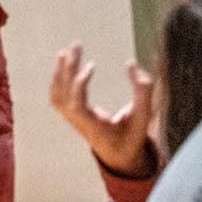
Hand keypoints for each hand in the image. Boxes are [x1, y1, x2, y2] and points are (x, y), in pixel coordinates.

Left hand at [48, 42, 155, 177]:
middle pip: (64, 95)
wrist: (119, 155)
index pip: (77, 106)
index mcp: (94, 128)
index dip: (79, 85)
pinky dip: (57, 78)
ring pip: (57, 94)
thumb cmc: (132, 135)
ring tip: (68, 50)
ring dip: (60, 71)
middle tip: (76, 45)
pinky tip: (64, 62)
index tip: (91, 65)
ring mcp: (71, 120)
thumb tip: (132, 63)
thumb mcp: (144, 117)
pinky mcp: (70, 115)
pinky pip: (57, 96)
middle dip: (69, 69)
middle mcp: (78, 123)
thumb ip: (143, 92)